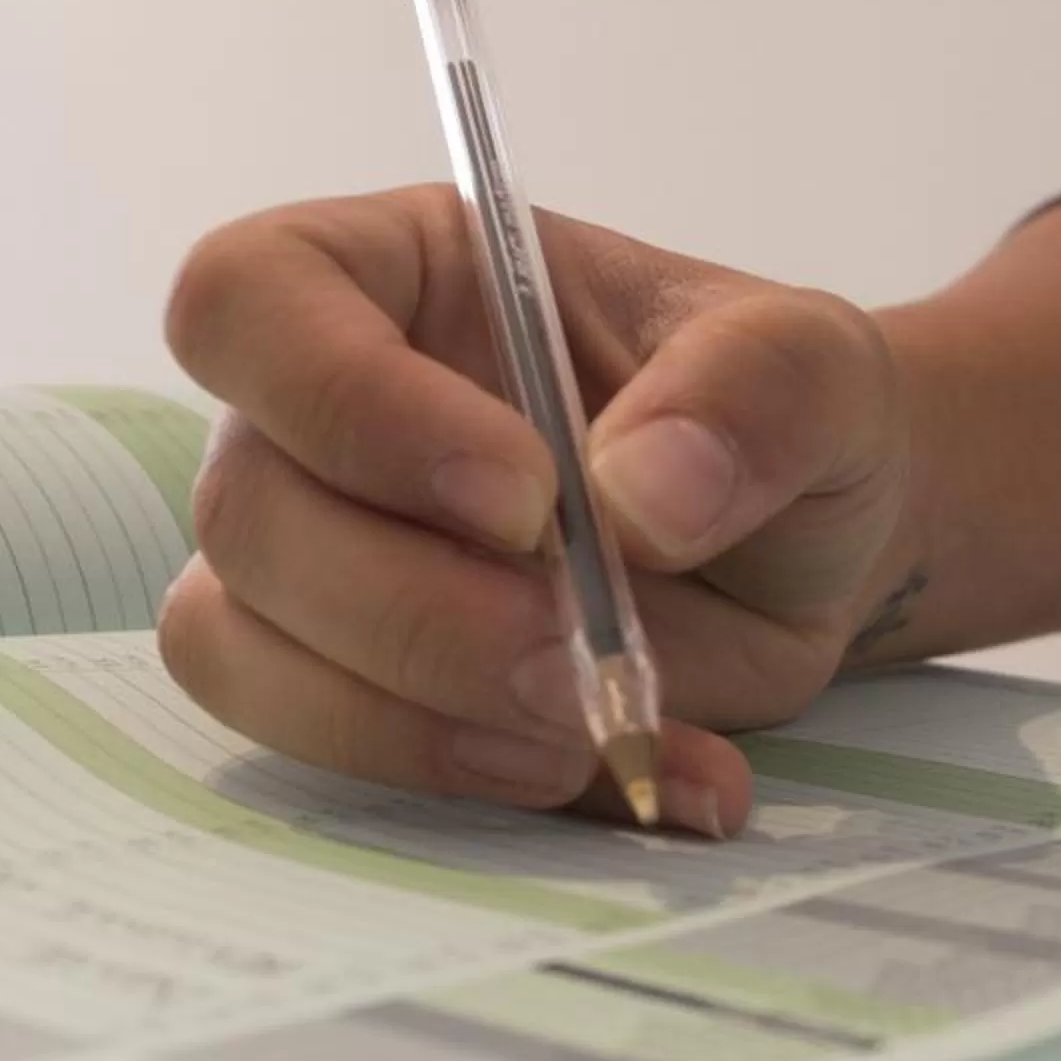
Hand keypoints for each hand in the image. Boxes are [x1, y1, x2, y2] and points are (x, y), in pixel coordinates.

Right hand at [158, 186, 913, 837]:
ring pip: (241, 649)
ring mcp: (310, 560)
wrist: (802, 552)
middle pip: (246, 510)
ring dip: (414, 715)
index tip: (524, 496)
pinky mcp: (346, 687)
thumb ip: (755, 394)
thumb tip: (641, 497)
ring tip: (593, 727)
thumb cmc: (774, 418)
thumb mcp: (818, 370)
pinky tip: (635, 776)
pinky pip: (330, 754)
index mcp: (391, 276)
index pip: (247, 300)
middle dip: (415, 610)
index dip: (348, 403)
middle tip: (575, 657)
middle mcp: (313, 415)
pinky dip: (483, 784)